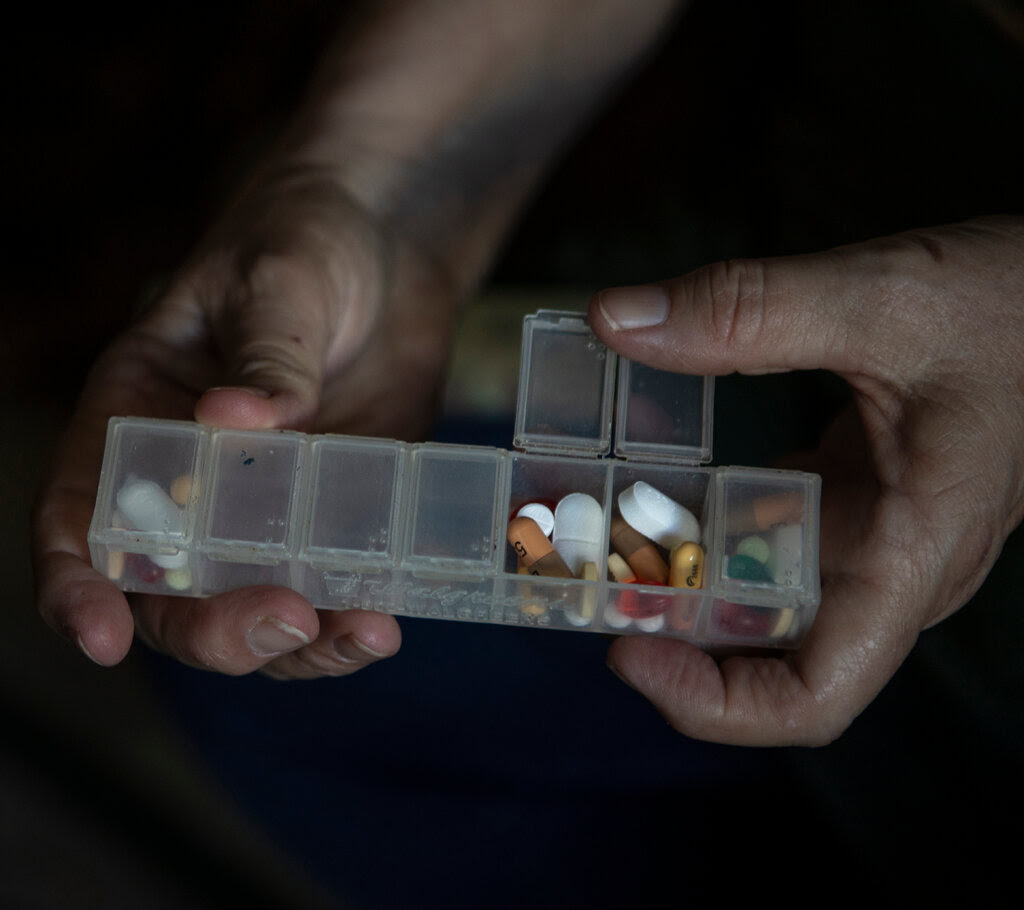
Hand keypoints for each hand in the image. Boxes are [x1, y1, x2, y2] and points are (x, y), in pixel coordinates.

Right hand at [33, 166, 458, 677]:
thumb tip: (235, 417)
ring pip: (254, 610)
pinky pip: (330, 591)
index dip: (77, 585)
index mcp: (137, 419)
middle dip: (215, 629)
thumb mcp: (276, 280)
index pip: (78, 518)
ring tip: (361, 634)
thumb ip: (264, 349)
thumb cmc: (302, 243)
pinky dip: (348, 622)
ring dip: (296, 648)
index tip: (100, 637)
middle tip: (285, 620)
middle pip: (170, 593)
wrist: (387, 255)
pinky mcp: (334, 517)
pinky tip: (383, 622)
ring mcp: (265, 510)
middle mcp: (191, 483)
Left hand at [590, 216, 1023, 744]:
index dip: (711, 703)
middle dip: (669, 635)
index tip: (625, 653)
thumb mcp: (881, 297)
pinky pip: (766, 538)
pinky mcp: (850, 496)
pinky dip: (707, 526)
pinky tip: (655, 490)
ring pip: (759, 597)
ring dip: (679, 579)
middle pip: (766, 657)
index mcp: (909, 557)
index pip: (812, 696)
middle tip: (583, 578)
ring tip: (597, 535)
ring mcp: (867, 535)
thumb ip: (749, 309)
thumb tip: (616, 319)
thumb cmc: (1013, 304)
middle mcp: (885, 567)